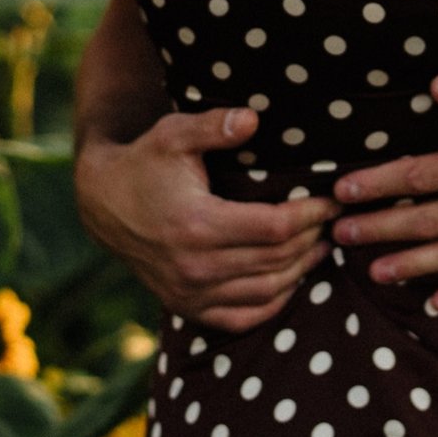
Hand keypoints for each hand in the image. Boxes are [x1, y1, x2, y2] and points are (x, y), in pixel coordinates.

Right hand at [74, 108, 332, 333]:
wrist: (103, 203)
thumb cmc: (147, 162)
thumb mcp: (174, 134)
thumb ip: (213, 126)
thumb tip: (252, 119)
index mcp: (197, 224)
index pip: (275, 227)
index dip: (312, 214)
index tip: (332, 199)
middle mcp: (194, 265)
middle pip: (276, 259)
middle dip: (312, 238)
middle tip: (334, 220)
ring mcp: (188, 291)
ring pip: (265, 291)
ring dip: (301, 270)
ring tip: (322, 245)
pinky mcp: (185, 305)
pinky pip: (241, 318)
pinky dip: (272, 303)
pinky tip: (290, 280)